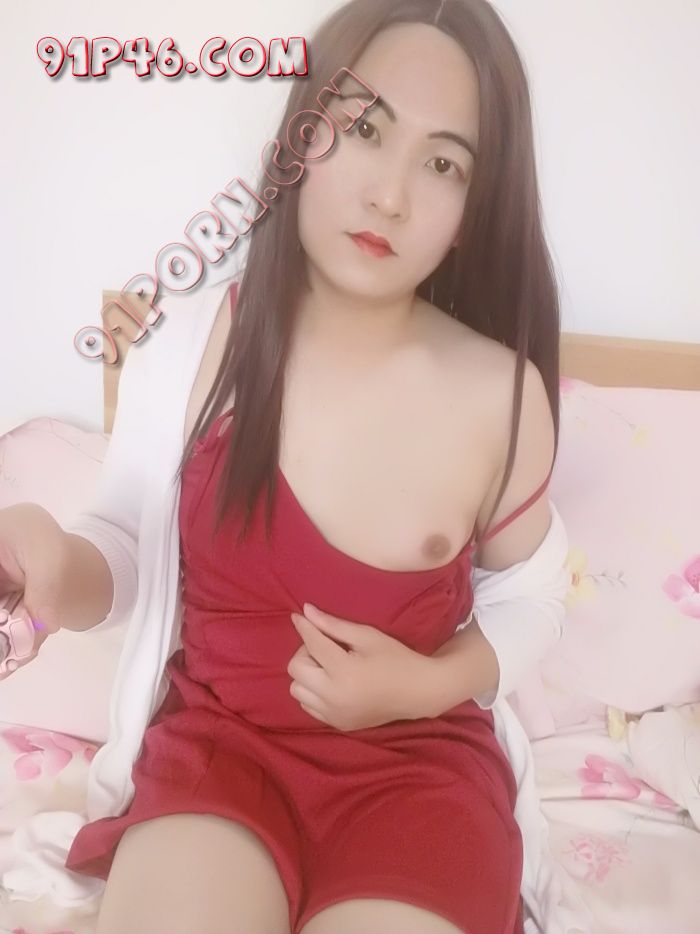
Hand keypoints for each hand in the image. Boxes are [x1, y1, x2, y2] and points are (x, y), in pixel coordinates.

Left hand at [286, 603, 436, 730]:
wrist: (418, 692)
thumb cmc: (395, 658)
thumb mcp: (366, 636)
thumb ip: (333, 625)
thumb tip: (305, 611)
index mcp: (343, 671)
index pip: (312, 645)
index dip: (304, 627)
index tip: (298, 615)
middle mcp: (334, 696)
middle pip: (296, 669)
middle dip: (306, 653)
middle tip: (326, 646)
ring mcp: (334, 714)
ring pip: (297, 690)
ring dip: (306, 674)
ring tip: (328, 666)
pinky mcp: (337, 724)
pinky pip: (308, 706)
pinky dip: (312, 691)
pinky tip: (331, 682)